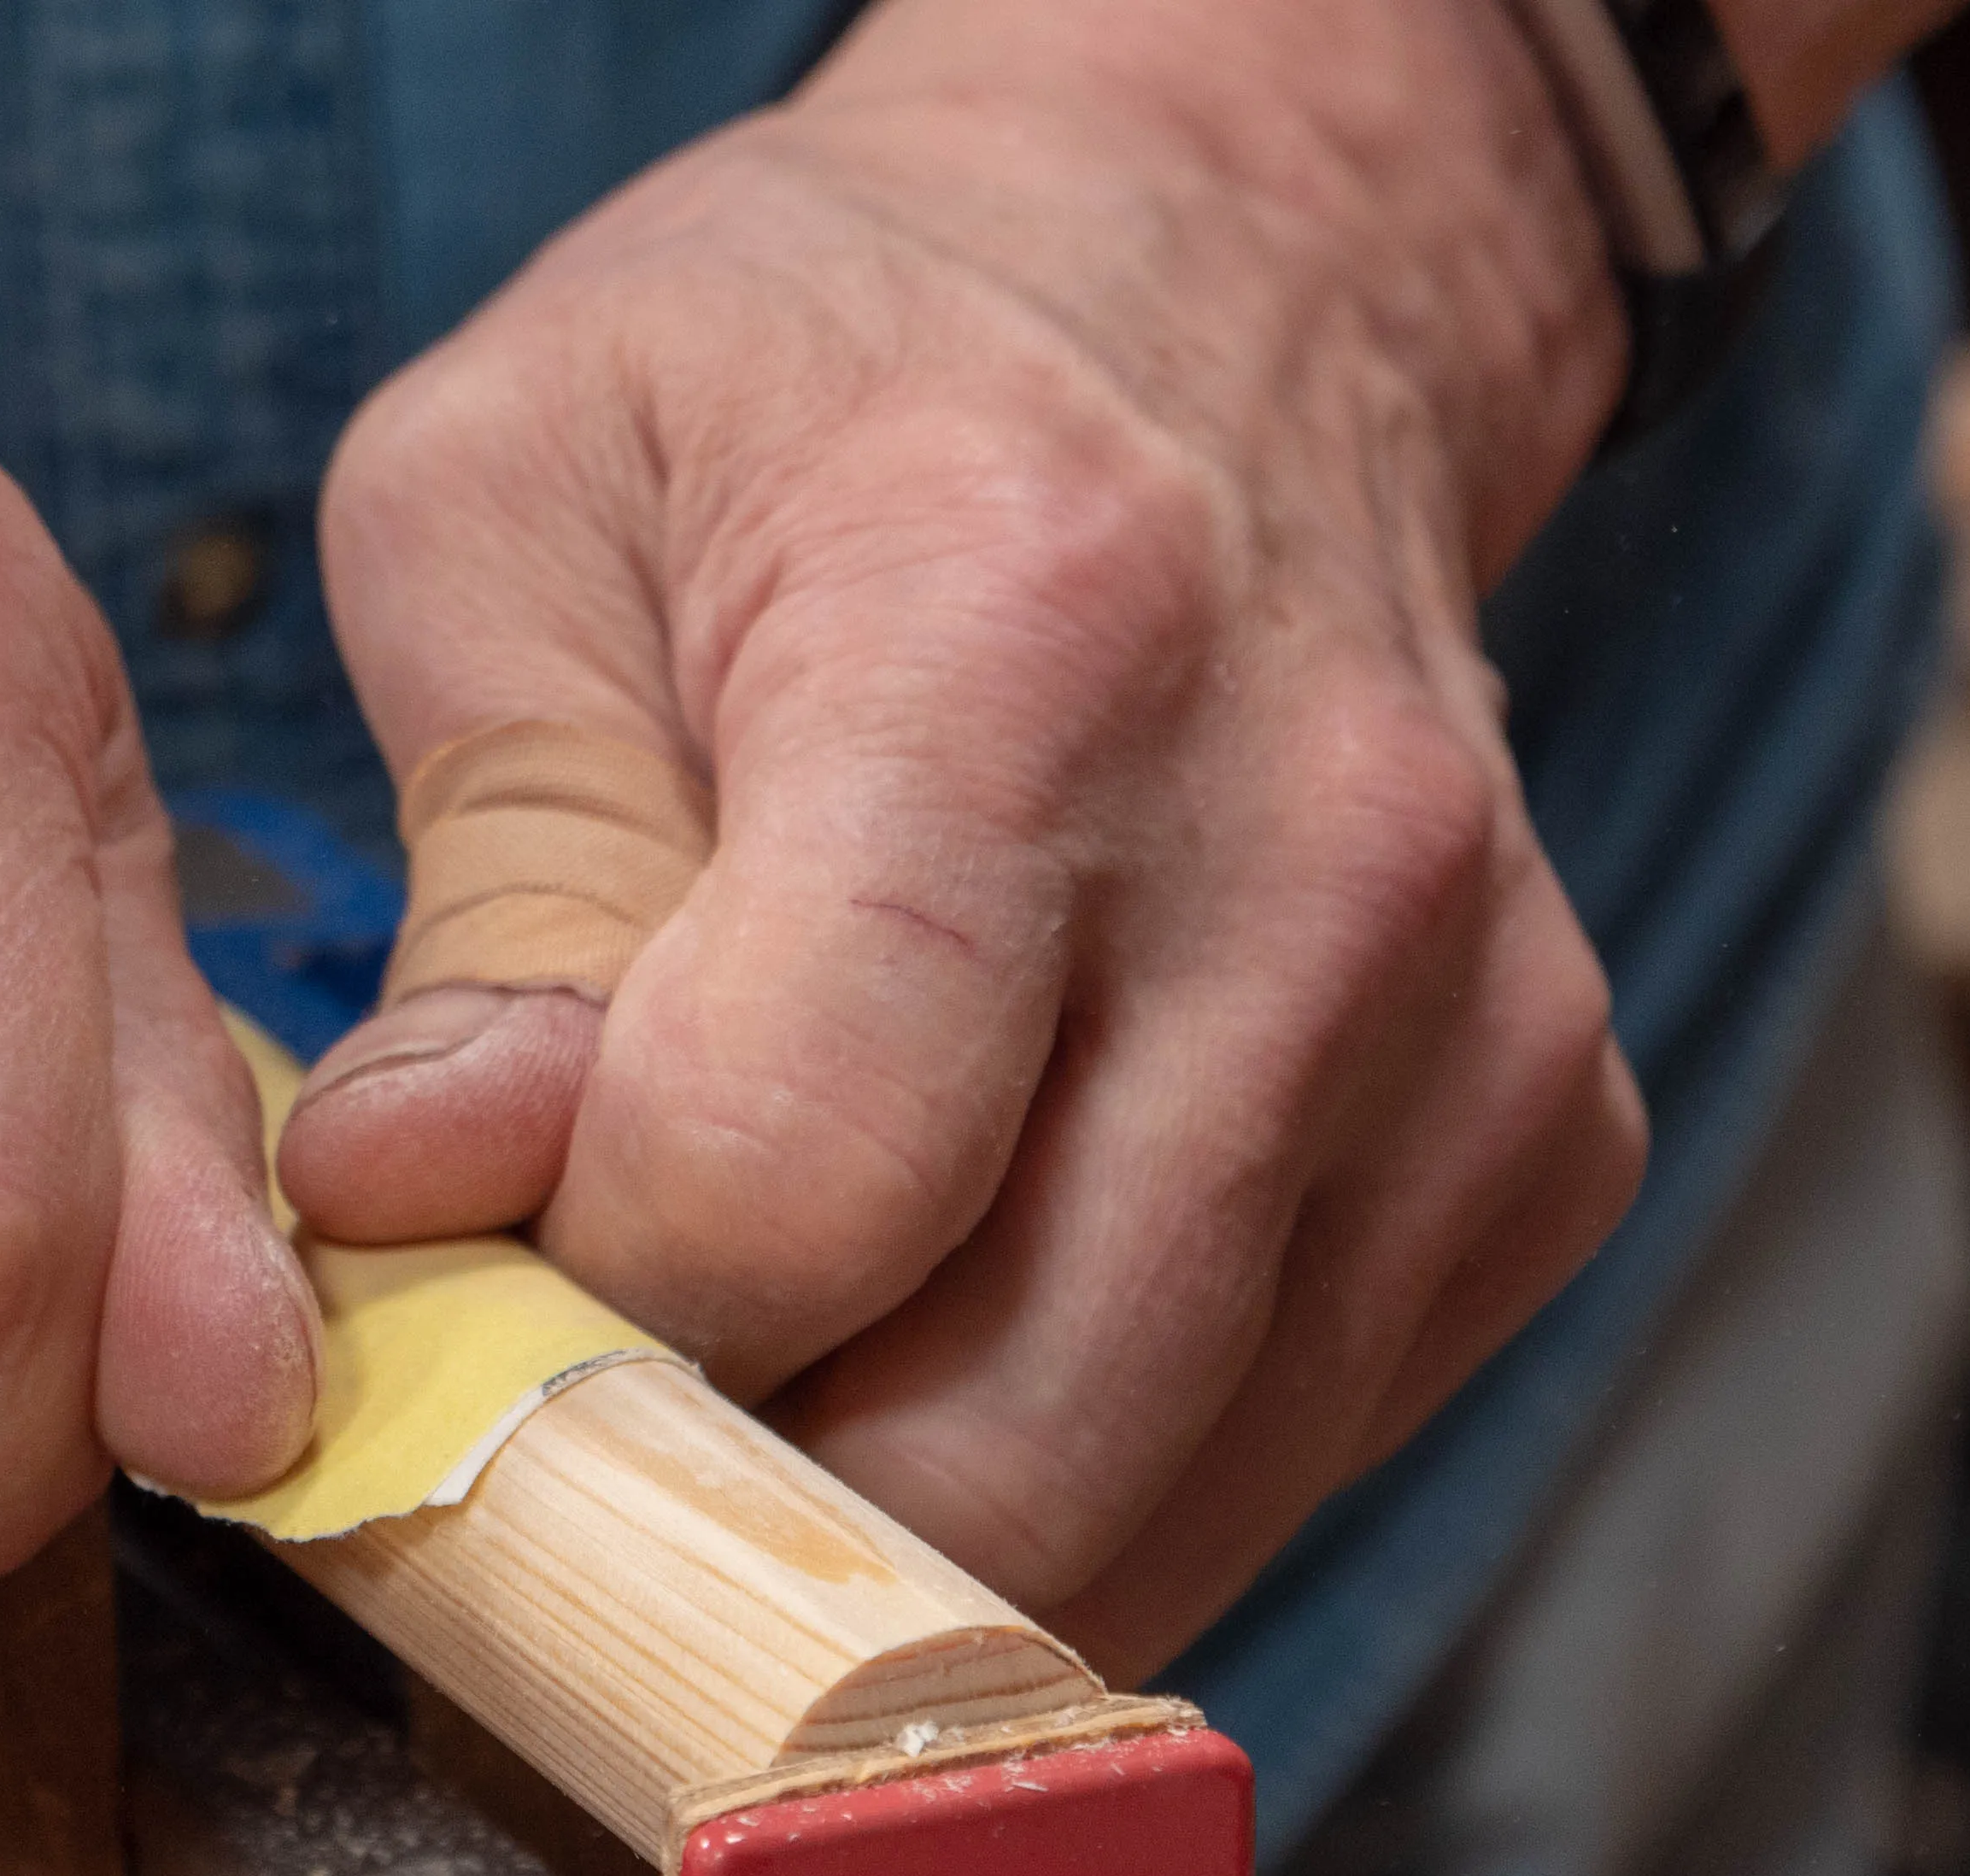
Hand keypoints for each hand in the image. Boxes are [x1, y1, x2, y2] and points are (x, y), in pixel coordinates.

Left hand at [280, 0, 1646, 1671]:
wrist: (1229, 266)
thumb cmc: (823, 380)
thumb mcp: (520, 499)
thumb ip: (489, 889)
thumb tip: (424, 1214)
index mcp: (1018, 642)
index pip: (785, 1189)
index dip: (580, 1306)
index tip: (491, 1256)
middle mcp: (1312, 855)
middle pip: (1001, 1437)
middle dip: (743, 1501)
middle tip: (609, 1383)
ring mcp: (1471, 1019)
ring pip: (1154, 1506)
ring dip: (912, 1516)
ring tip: (787, 1333)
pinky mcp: (1545, 1134)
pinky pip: (1283, 1456)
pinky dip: (1096, 1460)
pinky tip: (985, 1286)